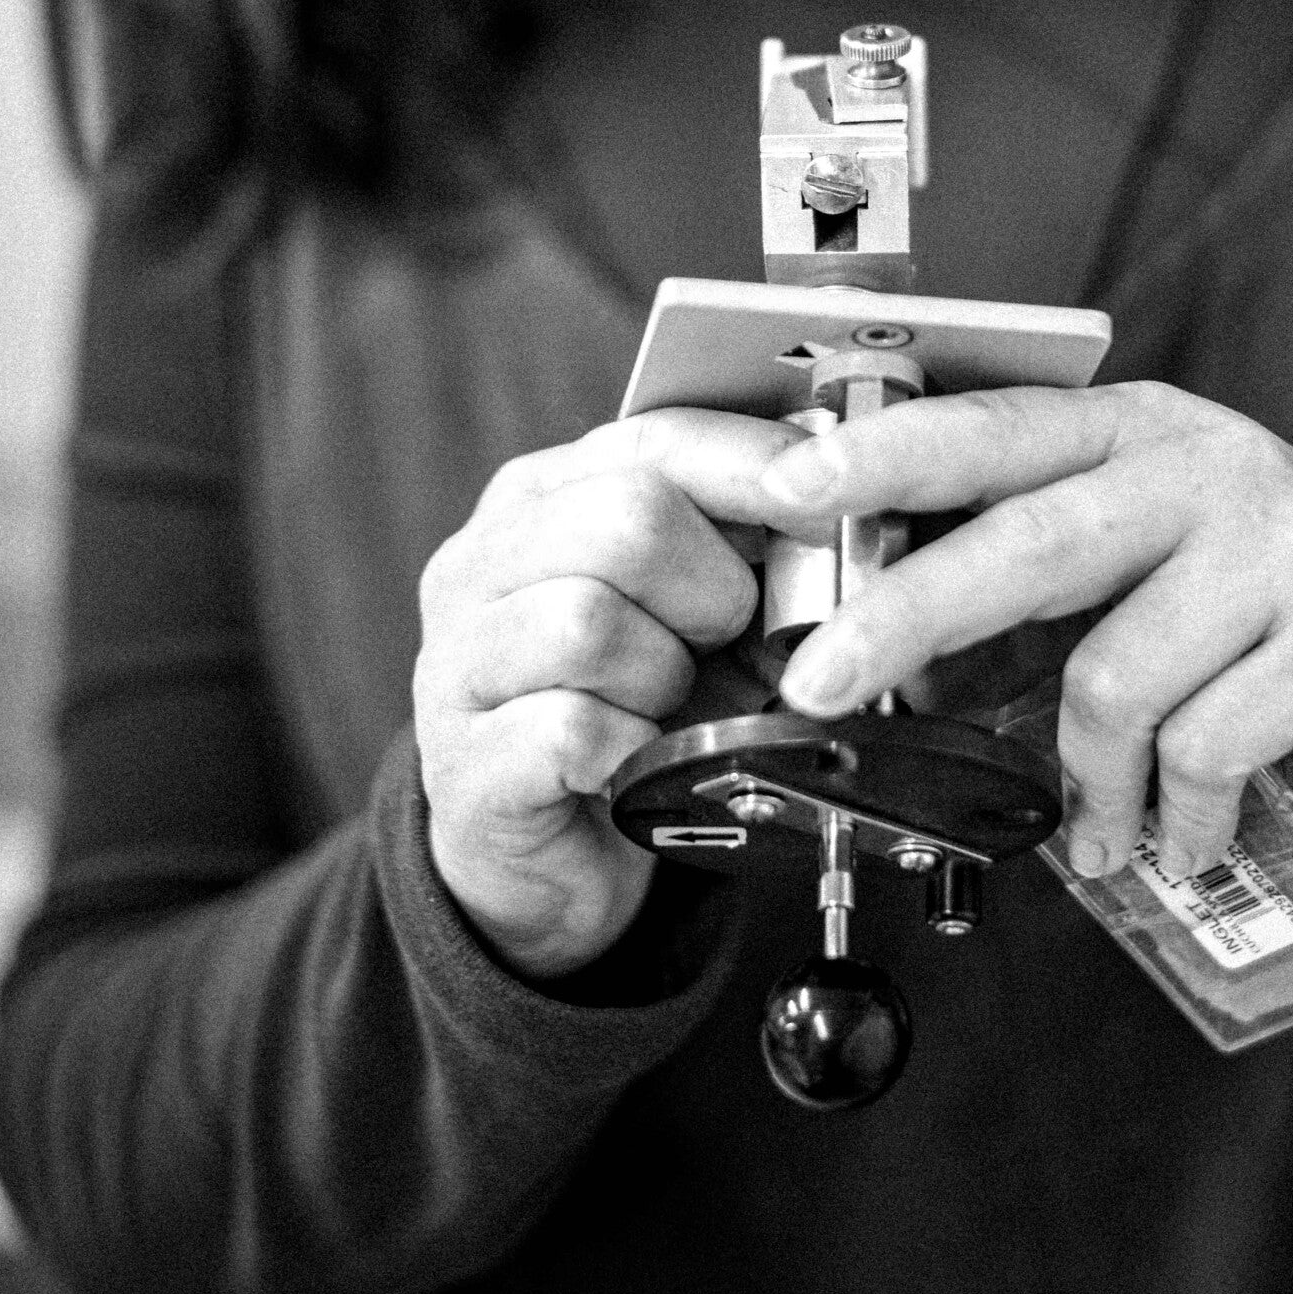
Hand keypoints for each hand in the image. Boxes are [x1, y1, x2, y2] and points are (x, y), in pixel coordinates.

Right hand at [414, 410, 796, 980]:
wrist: (552, 855)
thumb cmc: (630, 708)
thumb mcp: (686, 607)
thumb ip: (737, 544)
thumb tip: (835, 503)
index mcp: (538, 497)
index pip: (654, 438)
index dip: (754, 467)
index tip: (826, 508)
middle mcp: (479, 563)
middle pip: (626, 517)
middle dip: (712, 588)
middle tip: (726, 641)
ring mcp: (457, 662)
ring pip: (589, 622)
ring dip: (666, 676)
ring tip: (669, 708)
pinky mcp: (464, 765)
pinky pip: (571, 730)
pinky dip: (630, 750)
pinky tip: (634, 761)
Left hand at [762, 382, 1292, 877]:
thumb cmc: (1228, 570)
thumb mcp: (1129, 527)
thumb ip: (1018, 558)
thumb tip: (869, 641)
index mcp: (1127, 427)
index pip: (992, 429)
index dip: (888, 456)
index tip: (793, 488)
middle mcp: (1202, 467)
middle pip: (1030, 547)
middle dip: (905, 620)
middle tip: (819, 686)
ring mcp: (1275, 547)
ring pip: (1114, 681)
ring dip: (1084, 783)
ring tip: (1094, 829)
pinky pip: (1206, 752)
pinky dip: (1173, 819)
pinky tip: (1177, 837)